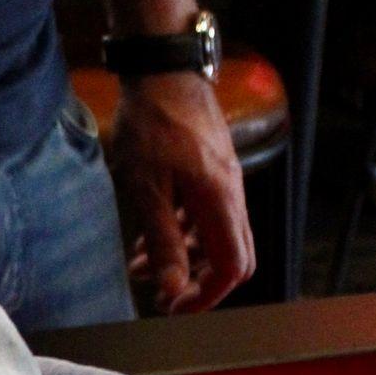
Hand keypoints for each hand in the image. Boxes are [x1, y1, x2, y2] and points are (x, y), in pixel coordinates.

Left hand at [108, 74, 254, 311]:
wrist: (163, 68)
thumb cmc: (153, 122)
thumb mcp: (146, 188)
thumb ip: (163, 242)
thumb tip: (174, 289)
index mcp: (221, 202)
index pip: (231, 268)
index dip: (205, 296)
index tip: (172, 306)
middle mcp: (232, 194)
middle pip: (234, 257)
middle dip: (200, 282)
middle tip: (163, 293)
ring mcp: (224, 180)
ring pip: (217, 237)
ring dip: (185, 257)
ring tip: (141, 267)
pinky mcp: (212, 169)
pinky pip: (206, 214)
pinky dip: (183, 232)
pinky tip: (148, 235)